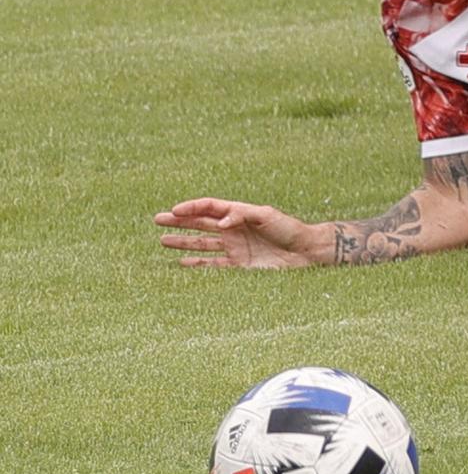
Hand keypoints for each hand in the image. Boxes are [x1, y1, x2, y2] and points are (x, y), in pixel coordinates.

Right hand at [156, 197, 315, 268]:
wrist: (304, 253)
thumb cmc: (289, 229)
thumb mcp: (267, 216)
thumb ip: (242, 216)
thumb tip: (220, 221)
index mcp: (238, 213)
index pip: (209, 207)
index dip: (191, 208)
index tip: (174, 211)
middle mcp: (233, 229)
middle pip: (200, 223)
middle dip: (179, 222)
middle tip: (157, 220)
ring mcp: (234, 248)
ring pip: (202, 244)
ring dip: (183, 242)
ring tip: (162, 240)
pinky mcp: (238, 266)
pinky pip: (212, 265)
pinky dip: (196, 264)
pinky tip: (181, 263)